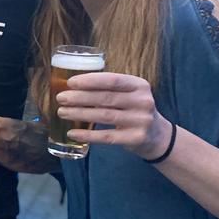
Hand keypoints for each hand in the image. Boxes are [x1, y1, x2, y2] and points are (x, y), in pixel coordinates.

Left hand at [55, 72, 171, 159]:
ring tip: (62, 112)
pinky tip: (72, 132)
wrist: (157, 135)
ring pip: (104, 116)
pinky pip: (106, 136)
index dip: (90, 81)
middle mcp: (143, 101)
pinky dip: (87, 135)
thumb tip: (72, 87)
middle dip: (80, 97)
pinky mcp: (136, 138)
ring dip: (80, 114)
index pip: (112, 80)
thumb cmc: (134, 109)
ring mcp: (141, 121)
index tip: (70, 82)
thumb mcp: (129, 94)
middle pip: (105, 98)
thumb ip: (108, 89)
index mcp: (139, 85)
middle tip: (61, 98)